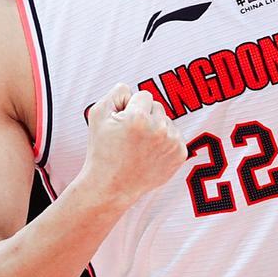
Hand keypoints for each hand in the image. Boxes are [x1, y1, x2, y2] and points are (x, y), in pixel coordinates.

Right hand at [78, 84, 187, 207]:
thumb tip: (132, 89)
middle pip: (157, 106)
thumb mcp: (97, 115)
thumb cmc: (101, 150)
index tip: (123, 123)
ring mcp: (172, 143)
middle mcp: (159, 129)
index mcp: (139, 117)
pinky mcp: (180, 155)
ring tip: (140, 146)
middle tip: (130, 136)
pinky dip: (165, 142)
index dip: (131, 107)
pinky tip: (150, 154)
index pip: (144, 95)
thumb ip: (115, 93)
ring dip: (156, 128)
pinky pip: (175, 136)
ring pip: (167, 121)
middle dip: (145, 116)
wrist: (111, 186)